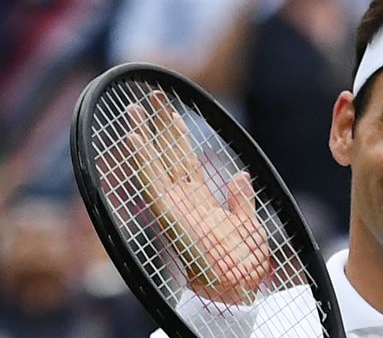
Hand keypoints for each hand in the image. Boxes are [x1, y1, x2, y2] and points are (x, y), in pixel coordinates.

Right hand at [126, 91, 269, 304]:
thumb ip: (241, 200)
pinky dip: (143, 161)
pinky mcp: (166, 214)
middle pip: (166, 154)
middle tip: (150, 96)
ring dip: (143, 136)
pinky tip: (135, 138)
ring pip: (154, 163)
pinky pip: (151, 183)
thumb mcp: (246, 226)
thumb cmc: (239, 263)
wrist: (235, 288)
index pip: (183, 159)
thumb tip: (241, 174)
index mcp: (198, 199)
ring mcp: (171, 206)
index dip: (177, 135)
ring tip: (134, 108)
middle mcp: (181, 199)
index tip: (172, 110)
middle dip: (159, 124)